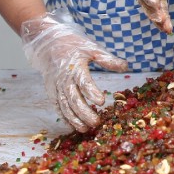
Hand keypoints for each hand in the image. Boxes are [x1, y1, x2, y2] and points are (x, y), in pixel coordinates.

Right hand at [20, 10, 127, 132]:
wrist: (47, 44)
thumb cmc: (73, 45)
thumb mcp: (91, 48)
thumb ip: (107, 59)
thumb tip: (126, 67)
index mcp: (75, 66)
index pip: (83, 81)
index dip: (91, 92)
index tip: (101, 102)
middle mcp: (63, 78)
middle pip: (73, 98)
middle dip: (84, 112)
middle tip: (96, 122)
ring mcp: (55, 86)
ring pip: (64, 105)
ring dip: (74, 118)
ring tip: (85, 129)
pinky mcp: (51, 91)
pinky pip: (58, 106)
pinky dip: (65, 117)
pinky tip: (74, 126)